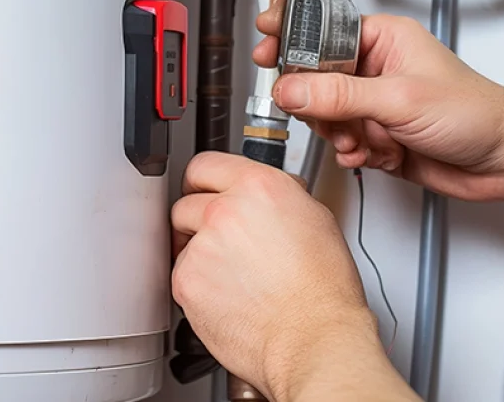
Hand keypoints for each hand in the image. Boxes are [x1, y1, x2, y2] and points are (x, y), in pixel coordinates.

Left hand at [171, 152, 414, 400]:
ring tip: (234, 276)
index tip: (202, 190)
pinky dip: (197, 285)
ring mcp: (202, 246)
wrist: (313, 338)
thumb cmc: (322, 290)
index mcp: (258, 187)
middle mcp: (225, 210)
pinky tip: (228, 295)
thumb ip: (277, 198)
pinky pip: (181, 275)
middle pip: (186, 203)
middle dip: (199, 220)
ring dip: (199, 254)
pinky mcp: (186, 282)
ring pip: (182, 242)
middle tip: (222, 242)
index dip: (204, 181)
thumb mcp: (314, 219)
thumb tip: (263, 197)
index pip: (205, 165)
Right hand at [253, 0, 503, 208]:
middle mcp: (376, 69)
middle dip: (322, 105)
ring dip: (342, 134)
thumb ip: (340, 95)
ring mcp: (375, 104)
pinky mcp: (377, 136)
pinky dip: (354, 154)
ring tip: (368, 139)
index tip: (268, 49)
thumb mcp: (400, 99)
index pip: (322, 31)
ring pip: (326, 117)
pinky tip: (376, 154)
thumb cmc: (477, 113)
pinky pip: (342, 143)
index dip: (292, 40)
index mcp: (385, 39)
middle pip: (315, 80)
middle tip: (335, 115)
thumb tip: (292, 89)